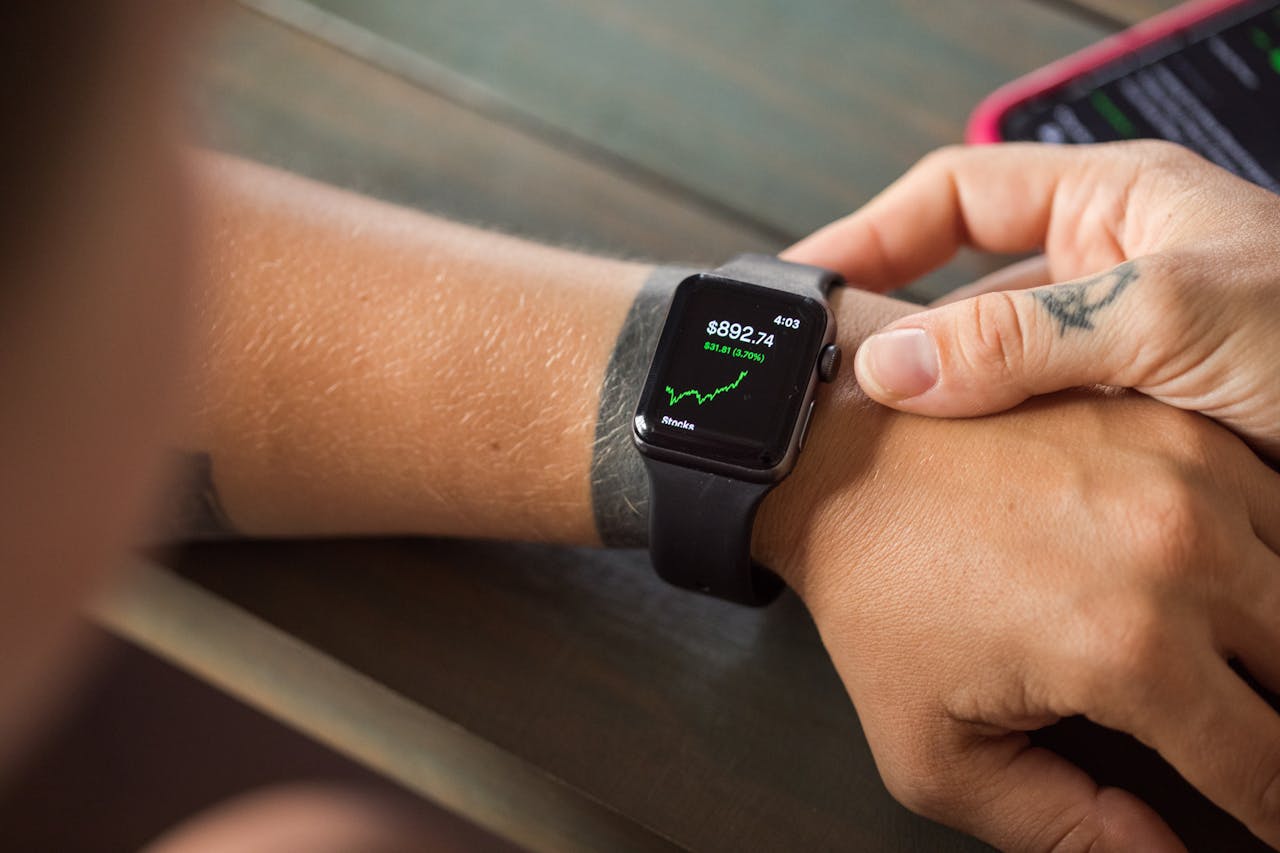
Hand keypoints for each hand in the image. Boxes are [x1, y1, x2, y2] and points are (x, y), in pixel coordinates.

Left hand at [755, 292, 1279, 851]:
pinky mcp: (1177, 425)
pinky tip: (1234, 587)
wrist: (839, 465)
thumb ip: (1060, 828)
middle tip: (1241, 737)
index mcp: (1128, 651)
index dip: (1274, 813)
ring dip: (1278, 636)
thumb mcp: (936, 753)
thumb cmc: (877, 595)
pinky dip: (1270, 553)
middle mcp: (1178, 556)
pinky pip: (1279, 502)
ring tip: (1238, 668)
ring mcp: (1188, 475)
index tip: (1263, 817)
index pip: (1267, 769)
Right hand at [783, 141, 1279, 459]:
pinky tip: (959, 503)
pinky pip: (1029, 447)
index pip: (953, 197)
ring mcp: (1110, 368)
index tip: (806, 286)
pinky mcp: (1125, 444)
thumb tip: (894, 367)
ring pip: (987, 380)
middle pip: (956, 293)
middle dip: (889, 337)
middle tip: (825, 391)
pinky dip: (988, 472)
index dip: (870, 234)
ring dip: (934, 413)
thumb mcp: (1177, 313)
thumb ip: (1028, 334)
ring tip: (872, 454)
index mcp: (1109, 210)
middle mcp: (1101, 283)